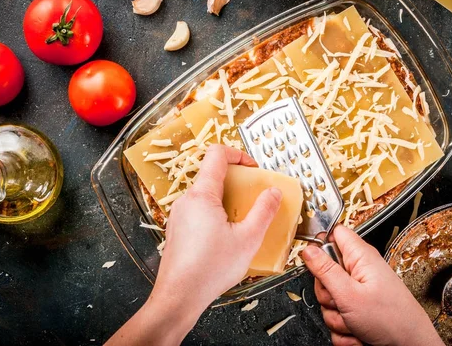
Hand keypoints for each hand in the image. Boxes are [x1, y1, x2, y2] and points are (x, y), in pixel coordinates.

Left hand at [107, 145, 282, 345]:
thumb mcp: (248, 239)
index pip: (216, 154)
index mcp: (202, 195)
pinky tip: (227, 237)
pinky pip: (199, 210)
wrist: (179, 296)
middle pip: (212, 175)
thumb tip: (273, 192)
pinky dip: (216, 214)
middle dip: (237, 183)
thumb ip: (264, 211)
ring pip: (206, 195)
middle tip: (253, 199)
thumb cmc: (209, 270)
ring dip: (227, 201)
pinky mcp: (179, 229)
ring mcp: (180, 214)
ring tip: (242, 222)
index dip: (238, 154)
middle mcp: (187, 200)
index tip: (253, 168)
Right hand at [302, 225, 443, 345]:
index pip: (334, 235)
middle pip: (325, 273)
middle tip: (341, 302)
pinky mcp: (357, 311)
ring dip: (337, 316)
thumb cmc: (392, 320)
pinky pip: (337, 318)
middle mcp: (360, 272)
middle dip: (327, 294)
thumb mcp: (350, 294)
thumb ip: (326, 270)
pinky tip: (358, 331)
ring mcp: (358, 293)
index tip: (315, 262)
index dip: (320, 245)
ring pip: (329, 301)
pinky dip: (344, 330)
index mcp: (360, 258)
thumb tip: (308, 250)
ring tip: (355, 321)